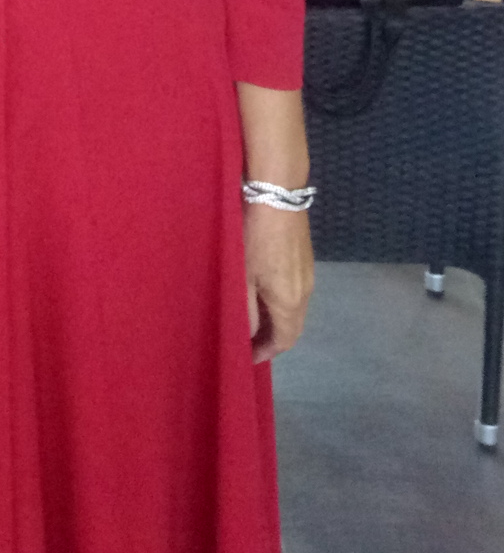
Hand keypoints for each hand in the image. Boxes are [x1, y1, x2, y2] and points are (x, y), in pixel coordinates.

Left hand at [244, 204, 313, 360]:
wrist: (277, 196)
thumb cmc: (254, 238)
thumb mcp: (244, 277)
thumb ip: (247, 310)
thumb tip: (248, 335)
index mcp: (290, 302)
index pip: (284, 340)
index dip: (266, 352)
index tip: (248, 356)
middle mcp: (305, 293)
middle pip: (292, 327)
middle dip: (272, 338)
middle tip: (248, 340)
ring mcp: (309, 274)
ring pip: (295, 309)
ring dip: (277, 320)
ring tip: (254, 319)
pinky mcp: (306, 259)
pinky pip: (297, 292)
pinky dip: (282, 303)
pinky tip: (264, 293)